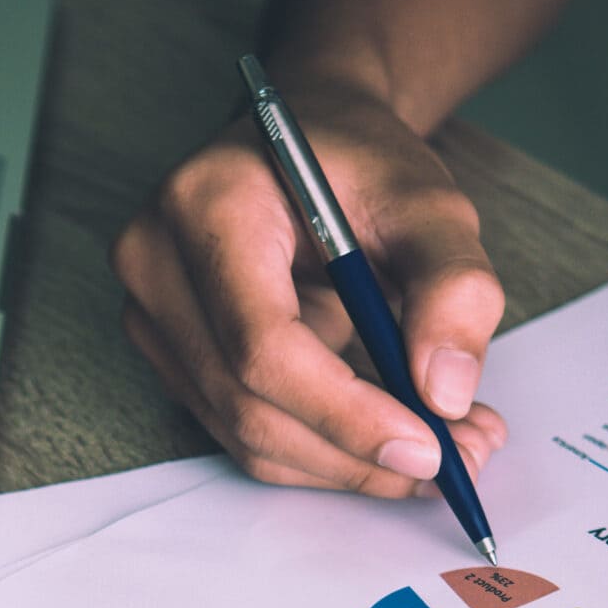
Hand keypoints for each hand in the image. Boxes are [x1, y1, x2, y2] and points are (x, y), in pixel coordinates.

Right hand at [111, 77, 508, 495]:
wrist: (309, 144)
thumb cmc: (361, 165)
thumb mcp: (430, 204)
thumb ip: (454, 288)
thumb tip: (447, 394)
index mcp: (208, 204)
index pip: (263, 345)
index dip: (345, 413)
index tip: (429, 448)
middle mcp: (155, 261)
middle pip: (248, 405)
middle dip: (357, 454)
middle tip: (457, 462)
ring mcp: (151, 312)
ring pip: (246, 435)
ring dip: (347, 464)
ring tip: (443, 447)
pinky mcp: (169, 352)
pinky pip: (244, 431)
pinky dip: (323, 451)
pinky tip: (390, 434)